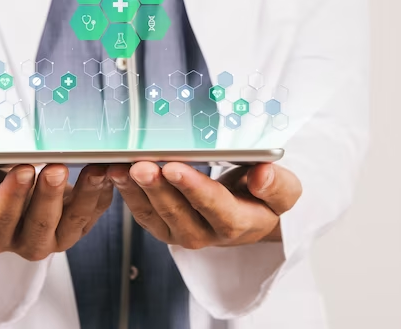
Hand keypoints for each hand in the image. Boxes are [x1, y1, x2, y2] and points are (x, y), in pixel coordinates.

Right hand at [0, 164, 112, 260]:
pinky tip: (107, 170)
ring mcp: (54, 236)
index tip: (21, 170)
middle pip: (39, 227)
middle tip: (55, 167)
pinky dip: (102, 191)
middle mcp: (23, 242)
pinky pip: (94, 212)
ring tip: (93, 169)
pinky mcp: (77, 225)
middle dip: (49, 196)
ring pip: (73, 223)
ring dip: (85, 195)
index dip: (10, 199)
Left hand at [108, 162, 301, 248]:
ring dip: (137, 192)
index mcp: (241, 224)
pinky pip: (144, 214)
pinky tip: (116, 173)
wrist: (252, 215)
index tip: (175, 167)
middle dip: (158, 189)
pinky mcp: (166, 228)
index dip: (195, 190)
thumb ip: (277, 185)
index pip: (218, 210)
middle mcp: (209, 234)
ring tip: (121, 168)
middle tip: (140, 165)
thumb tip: (262, 174)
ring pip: (157, 217)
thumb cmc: (265, 197)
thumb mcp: (284, 191)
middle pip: (180, 215)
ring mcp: (184, 233)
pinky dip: (128, 194)